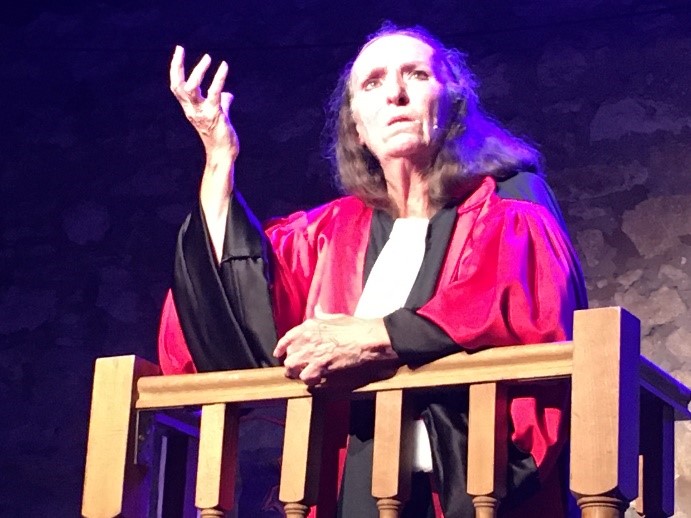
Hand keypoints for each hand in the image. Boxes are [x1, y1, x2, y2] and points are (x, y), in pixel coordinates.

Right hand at [169, 45, 238, 159]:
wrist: (223, 154)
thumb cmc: (221, 137)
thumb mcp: (219, 116)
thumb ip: (222, 103)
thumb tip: (228, 94)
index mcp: (190, 109)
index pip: (176, 87)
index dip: (175, 69)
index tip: (178, 52)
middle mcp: (192, 110)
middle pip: (177, 86)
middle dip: (176, 66)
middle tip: (180, 49)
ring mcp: (202, 112)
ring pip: (191, 89)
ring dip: (198, 72)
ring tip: (208, 58)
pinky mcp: (214, 114)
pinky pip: (214, 93)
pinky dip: (219, 78)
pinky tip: (224, 66)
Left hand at [273, 310, 395, 385]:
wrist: (368, 340)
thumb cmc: (355, 327)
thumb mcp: (335, 317)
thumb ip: (322, 315)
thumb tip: (317, 308)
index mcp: (309, 326)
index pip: (287, 339)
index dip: (281, 348)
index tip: (279, 354)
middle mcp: (306, 341)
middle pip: (289, 358)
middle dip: (293, 364)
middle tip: (301, 367)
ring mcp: (312, 356)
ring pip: (294, 371)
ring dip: (301, 374)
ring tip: (309, 374)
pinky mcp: (321, 369)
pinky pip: (307, 380)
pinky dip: (312, 381)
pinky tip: (319, 379)